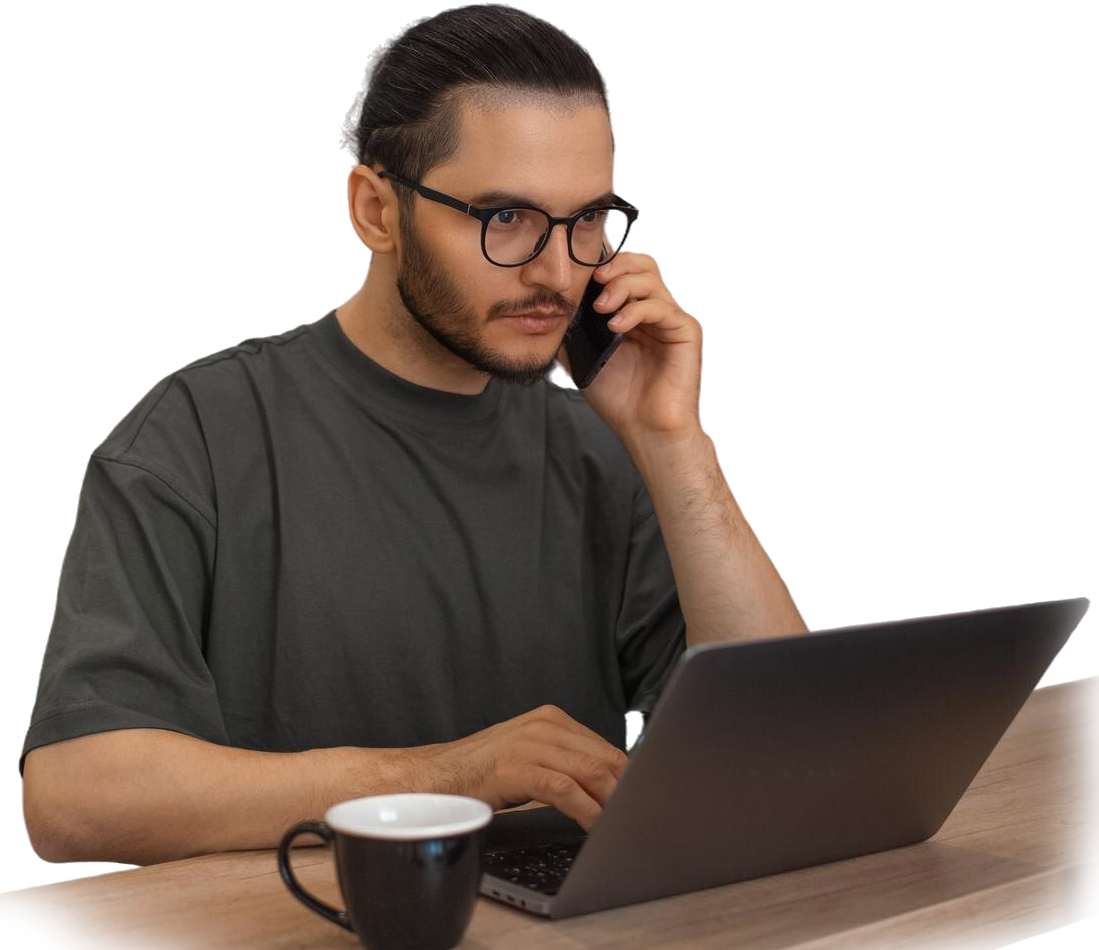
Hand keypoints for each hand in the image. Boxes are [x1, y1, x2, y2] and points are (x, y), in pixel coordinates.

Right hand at [414, 705, 628, 831]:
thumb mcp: (529, 755)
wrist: (436, 776)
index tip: (642, 798)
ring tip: (623, 824)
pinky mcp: (517, 767)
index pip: (605, 747)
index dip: (628, 776)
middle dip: (625, 790)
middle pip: (603, 758)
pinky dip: (586, 810)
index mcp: (551, 718)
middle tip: (639, 815)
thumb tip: (606, 785)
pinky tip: (595, 826)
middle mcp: (544, 725)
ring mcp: (530, 743)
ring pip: (589, 772)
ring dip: (611, 802)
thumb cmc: (483, 771)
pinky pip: (564, 789)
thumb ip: (564, 761)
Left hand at [555, 249, 711, 447]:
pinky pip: (663, 307)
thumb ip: (573, 334)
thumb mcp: (586, 361)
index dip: (607, 266)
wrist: (648, 431)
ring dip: (623, 286)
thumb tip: (552, 312)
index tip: (582, 276)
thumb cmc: (623, 401)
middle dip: (618, 265)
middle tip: (595, 280)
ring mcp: (675, 320)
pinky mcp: (687, 332)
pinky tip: (616, 326)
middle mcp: (659, 311)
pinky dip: (636, 310)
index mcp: (638, 314)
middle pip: (646, 263)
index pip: (628, 272)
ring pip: (653, 279)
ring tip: (601, 308)